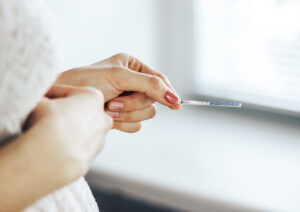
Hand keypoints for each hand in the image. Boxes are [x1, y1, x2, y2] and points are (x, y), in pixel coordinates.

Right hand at [0, 85, 111, 211]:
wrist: (53, 155)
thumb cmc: (48, 122)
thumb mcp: (40, 101)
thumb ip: (42, 99)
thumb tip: (39, 101)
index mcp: (93, 98)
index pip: (67, 92)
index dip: (49, 94)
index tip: (38, 98)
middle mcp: (102, 119)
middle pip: (78, 112)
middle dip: (62, 113)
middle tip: (42, 116)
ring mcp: (99, 140)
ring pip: (80, 132)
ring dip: (66, 132)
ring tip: (46, 134)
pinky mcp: (91, 158)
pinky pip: (76, 149)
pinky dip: (67, 147)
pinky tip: (52, 148)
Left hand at [55, 53, 180, 132]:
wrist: (62, 101)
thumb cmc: (86, 81)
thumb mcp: (120, 77)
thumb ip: (149, 85)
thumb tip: (175, 98)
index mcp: (132, 66)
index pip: (159, 79)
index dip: (167, 92)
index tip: (175, 104)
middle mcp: (132, 83)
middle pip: (154, 99)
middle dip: (134, 104)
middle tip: (114, 102)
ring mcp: (127, 101)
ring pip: (146, 114)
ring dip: (127, 114)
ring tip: (107, 108)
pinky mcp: (121, 117)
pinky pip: (136, 126)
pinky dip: (122, 124)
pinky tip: (108, 119)